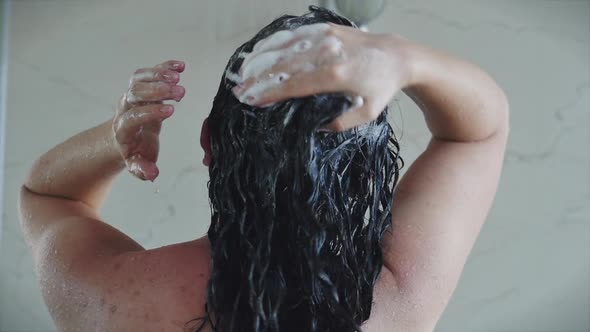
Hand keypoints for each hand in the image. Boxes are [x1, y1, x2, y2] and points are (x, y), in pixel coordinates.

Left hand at [113, 60, 185, 180]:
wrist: (125, 136)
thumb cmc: (135, 150)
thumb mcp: (137, 163)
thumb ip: (142, 168)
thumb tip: (151, 174)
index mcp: (124, 127)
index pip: (133, 116)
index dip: (150, 112)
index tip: (171, 111)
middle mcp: (126, 107)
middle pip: (135, 92)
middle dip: (156, 90)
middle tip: (179, 91)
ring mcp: (133, 93)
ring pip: (139, 78)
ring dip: (158, 74)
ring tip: (178, 77)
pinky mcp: (143, 85)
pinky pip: (150, 72)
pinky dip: (164, 66)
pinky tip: (181, 66)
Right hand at [232, 23, 412, 130]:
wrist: (397, 56)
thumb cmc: (380, 88)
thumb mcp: (366, 114)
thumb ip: (340, 122)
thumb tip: (313, 127)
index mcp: (336, 75)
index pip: (295, 85)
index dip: (271, 94)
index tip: (252, 102)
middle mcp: (329, 52)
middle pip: (284, 66)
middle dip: (258, 80)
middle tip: (239, 91)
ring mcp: (327, 36)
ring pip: (285, 47)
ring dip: (261, 60)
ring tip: (243, 74)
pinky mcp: (327, 27)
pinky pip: (295, 34)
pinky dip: (275, 43)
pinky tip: (261, 52)